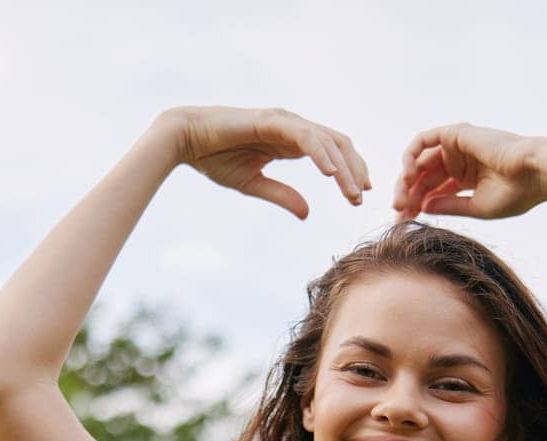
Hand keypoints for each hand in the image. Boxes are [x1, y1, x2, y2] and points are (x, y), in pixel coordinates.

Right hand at [160, 105, 369, 218]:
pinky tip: (331, 174)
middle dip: (355, 170)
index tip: (358, 197)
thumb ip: (282, 195)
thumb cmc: (214, 158)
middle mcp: (293, 126)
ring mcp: (284, 120)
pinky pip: (306, 137)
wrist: (185, 140)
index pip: (332, 152)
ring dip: (344, 168)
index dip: (350, 172)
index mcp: (290, 140)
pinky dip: (321, 154)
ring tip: (352, 192)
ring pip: (327, 141)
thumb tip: (308, 214)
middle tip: (361, 198)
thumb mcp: (253, 184)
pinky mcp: (273, 120)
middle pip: (338, 144)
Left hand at [392, 123, 546, 221]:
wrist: (537, 173)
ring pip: (419, 162)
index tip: (404, 223)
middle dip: (407, 196)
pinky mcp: (455, 133)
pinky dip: (410, 156)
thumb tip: (422, 207)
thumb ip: (448, 206)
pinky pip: (423, 140)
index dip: (415, 206)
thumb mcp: (475, 206)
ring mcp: (457, 147)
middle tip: (398, 214)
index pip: (432, 191)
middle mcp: (459, 161)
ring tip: (400, 200)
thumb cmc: (516, 193)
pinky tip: (407, 177)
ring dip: (405, 181)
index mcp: (466, 178)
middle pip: (422, 178)